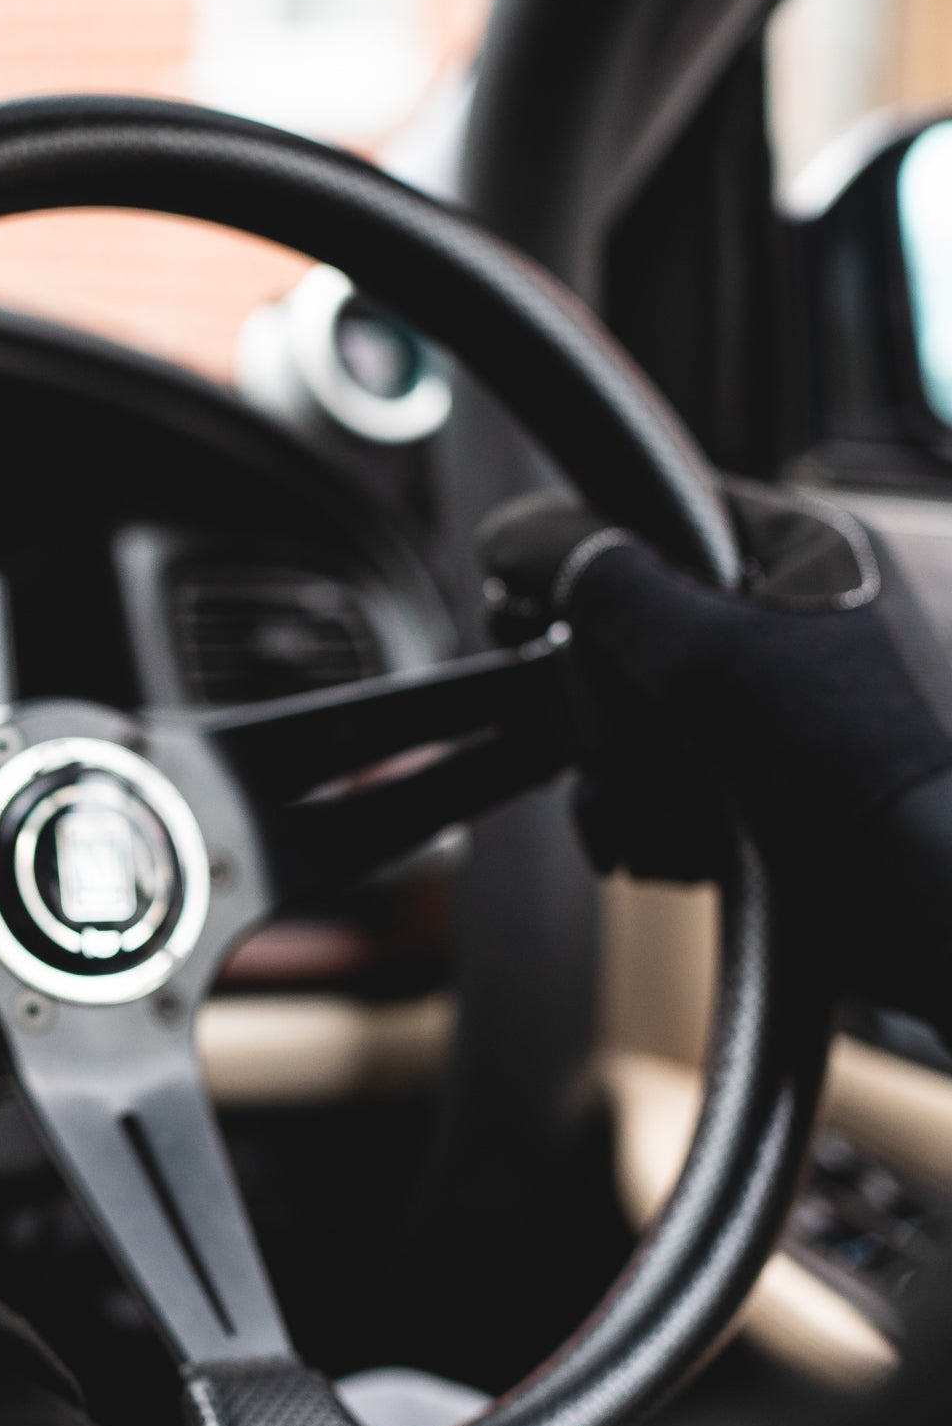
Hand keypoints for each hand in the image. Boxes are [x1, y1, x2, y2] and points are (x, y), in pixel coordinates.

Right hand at [481, 479, 951, 1017]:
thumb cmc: (845, 773)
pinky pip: (668, 779)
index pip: (653, 514)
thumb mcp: (707, 658)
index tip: (515, 603)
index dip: (573, 557)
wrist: (928, 910)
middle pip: (628, 630)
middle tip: (604, 741)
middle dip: (600, 708)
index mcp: (805, 553)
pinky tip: (683, 852)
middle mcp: (794, 618)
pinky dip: (658, 822)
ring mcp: (780, 702)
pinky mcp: (769, 777)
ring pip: (638, 715)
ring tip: (660, 819)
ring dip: (625, 780)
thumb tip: (521, 534)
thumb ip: (611, 586)